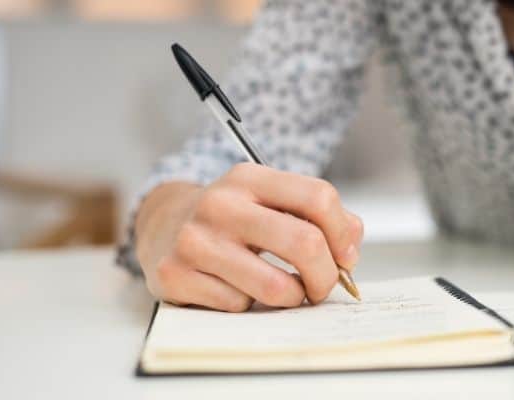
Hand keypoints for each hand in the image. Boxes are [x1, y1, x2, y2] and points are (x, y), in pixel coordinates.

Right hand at [134, 163, 362, 311]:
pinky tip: (236, 288)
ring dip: (291, 297)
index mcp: (250, 178)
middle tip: (322, 286)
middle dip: (325, 276)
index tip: (345, 257)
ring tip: (283, 290)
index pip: (318, 197)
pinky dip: (248, 305)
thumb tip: (350, 248)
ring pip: (276, 286)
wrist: (163, 226)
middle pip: (304, 243)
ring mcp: (196, 240)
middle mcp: (221, 204)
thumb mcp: (271, 201)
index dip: (342, 234)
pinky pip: (239, 305)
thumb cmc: (232, 219)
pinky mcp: (175, 275)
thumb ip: (318, 217)